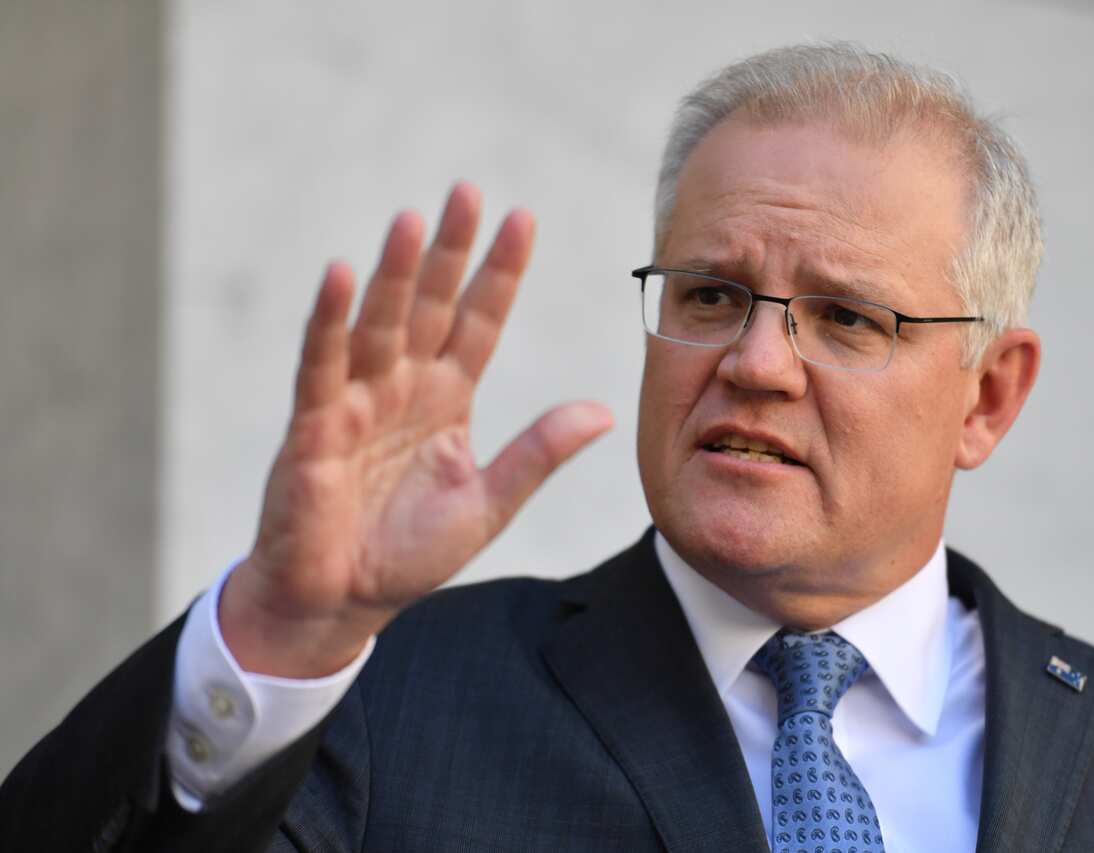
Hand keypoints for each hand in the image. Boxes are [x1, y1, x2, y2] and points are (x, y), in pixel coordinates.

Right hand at [219, 184, 613, 676]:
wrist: (340, 603)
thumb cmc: (405, 553)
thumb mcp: (487, 502)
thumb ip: (538, 455)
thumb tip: (602, 412)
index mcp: (445, 399)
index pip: (477, 322)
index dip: (498, 273)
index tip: (524, 219)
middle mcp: (402, 388)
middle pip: (430, 306)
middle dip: (449, 250)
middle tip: (468, 191)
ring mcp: (357, 402)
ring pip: (380, 324)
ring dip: (396, 274)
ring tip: (415, 219)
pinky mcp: (314, 427)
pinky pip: (322, 365)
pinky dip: (330, 322)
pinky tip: (341, 275)